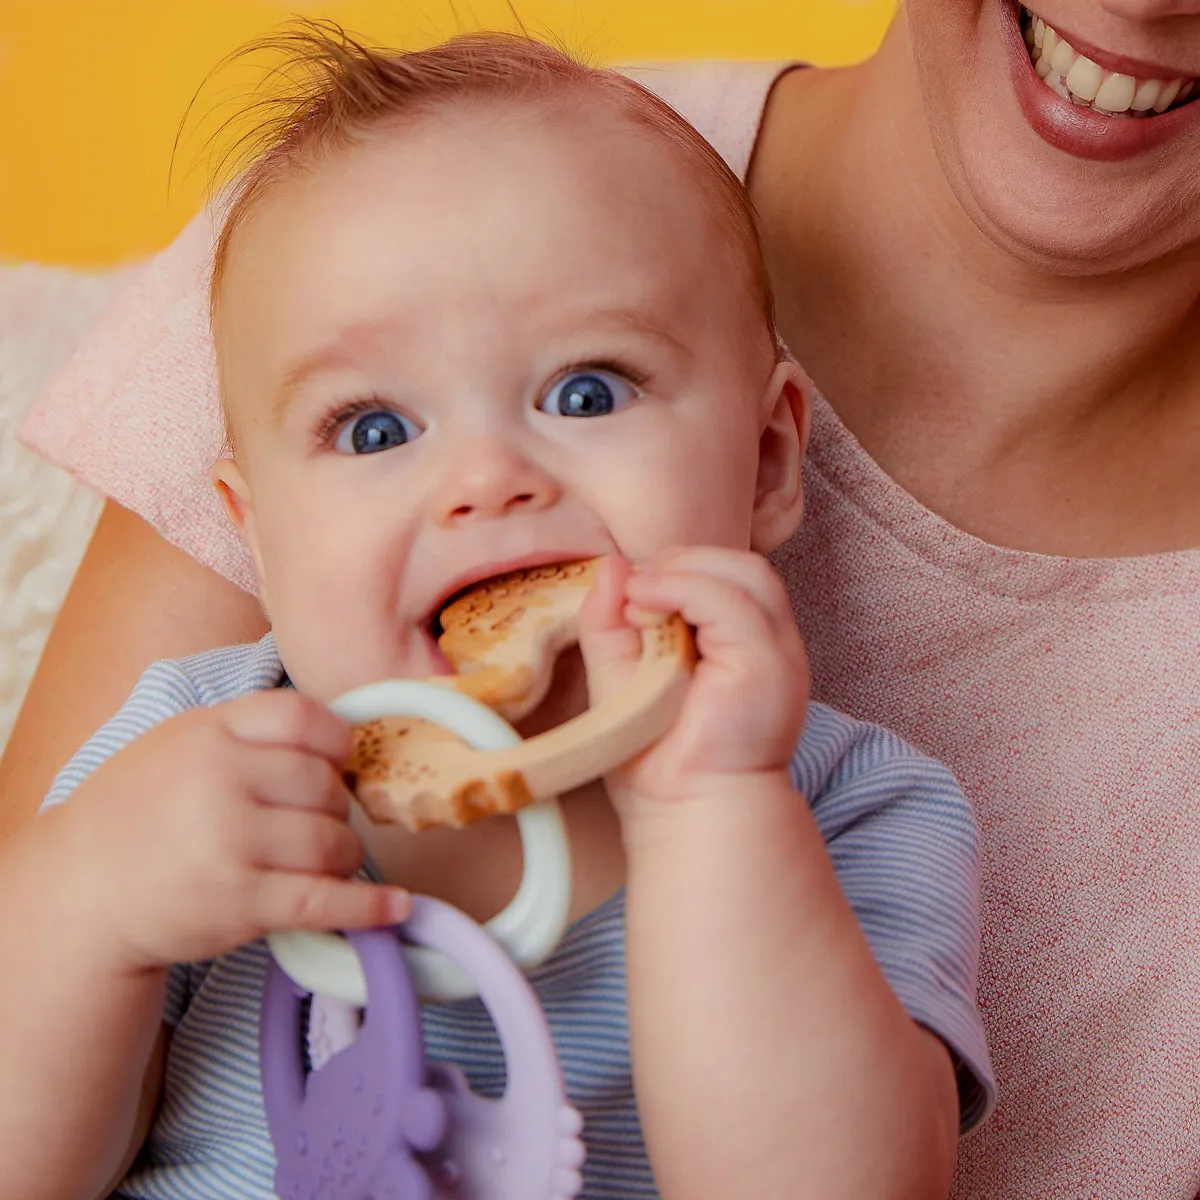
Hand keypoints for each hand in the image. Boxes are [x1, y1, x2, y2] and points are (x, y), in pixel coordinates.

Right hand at [53, 690, 409, 973]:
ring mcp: (231, 843)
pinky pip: (324, 900)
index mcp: (211, 731)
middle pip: (326, 786)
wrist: (82, 890)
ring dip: (343, 854)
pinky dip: (369, 907)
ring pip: (332, 841)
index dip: (336, 742)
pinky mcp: (240, 903)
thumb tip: (342, 734)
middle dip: (334, 807)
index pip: (306, 718)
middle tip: (315, 822)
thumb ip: (251, 730)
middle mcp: (222, 780)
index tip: (337, 762)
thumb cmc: (141, 809)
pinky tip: (396, 907)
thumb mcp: (183, 741)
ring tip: (325, 860)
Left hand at [578, 548, 809, 815]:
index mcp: (741, 642)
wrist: (684, 812)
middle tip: (634, 588)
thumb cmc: (656, 757)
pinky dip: (687, 589)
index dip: (675, 567)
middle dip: (681, 560)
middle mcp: (769, 643)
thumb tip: (614, 564)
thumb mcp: (620, 673)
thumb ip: (611, 621)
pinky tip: (648, 601)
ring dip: (684, 570)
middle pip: (741, 564)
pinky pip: (735, 604)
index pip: (723, 574)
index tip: (628, 592)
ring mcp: (776, 653)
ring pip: (746, 573)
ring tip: (639, 593)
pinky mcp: (769, 666)